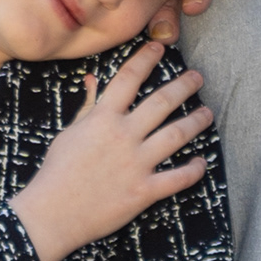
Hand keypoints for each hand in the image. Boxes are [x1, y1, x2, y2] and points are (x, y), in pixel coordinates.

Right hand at [10, 46, 214, 260]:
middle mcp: (123, 136)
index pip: (128, 79)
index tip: (159, 48)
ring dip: (195, 122)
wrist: (53, 212)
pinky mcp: (144, 191)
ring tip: (207, 113)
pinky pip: (177, 178)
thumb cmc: (57, 171)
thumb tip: (93, 79)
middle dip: (183, 86)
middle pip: (161, 102)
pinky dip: (193, 170)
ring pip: (175, 136)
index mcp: (102, 119)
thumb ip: (87, 107)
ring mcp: (136, 164)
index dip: (145, 59)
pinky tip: (202, 162)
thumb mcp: (69, 132)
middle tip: (198, 77)